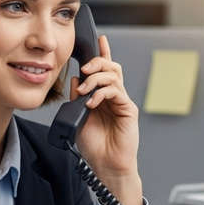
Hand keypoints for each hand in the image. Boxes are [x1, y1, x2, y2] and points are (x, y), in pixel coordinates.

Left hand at [72, 36, 143, 204]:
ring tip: (85, 89)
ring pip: (113, 75)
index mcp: (102, 96)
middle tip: (84, 69)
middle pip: (110, 67)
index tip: (98, 38)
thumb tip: (75, 79)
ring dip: (96, 78)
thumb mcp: (77, 118)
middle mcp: (113, 96)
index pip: (103, 70)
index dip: (102, 52)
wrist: (105, 165)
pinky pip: (116, 91)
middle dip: (96, 62)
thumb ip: (76, 98)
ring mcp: (121, 102)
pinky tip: (92, 103)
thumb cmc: (94, 145)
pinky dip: (101, 93)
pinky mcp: (128, 109)